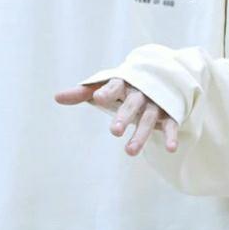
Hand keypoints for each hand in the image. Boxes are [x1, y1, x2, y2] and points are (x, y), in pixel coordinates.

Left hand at [54, 77, 179, 155]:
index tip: (98, 97)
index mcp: (124, 83)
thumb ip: (83, 92)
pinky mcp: (169, 113)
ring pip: (149, 118)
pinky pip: (171, 125)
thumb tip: (56, 97)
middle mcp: (141, 92)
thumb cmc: (125, 86)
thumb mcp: (105, 86)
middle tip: (114, 131)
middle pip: (132, 104)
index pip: (114, 85)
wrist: (160, 77)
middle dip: (124, 116)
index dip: (107, 91)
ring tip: (129, 152)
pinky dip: (171, 136)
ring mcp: (156, 103)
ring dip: (141, 134)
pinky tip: (170, 149)